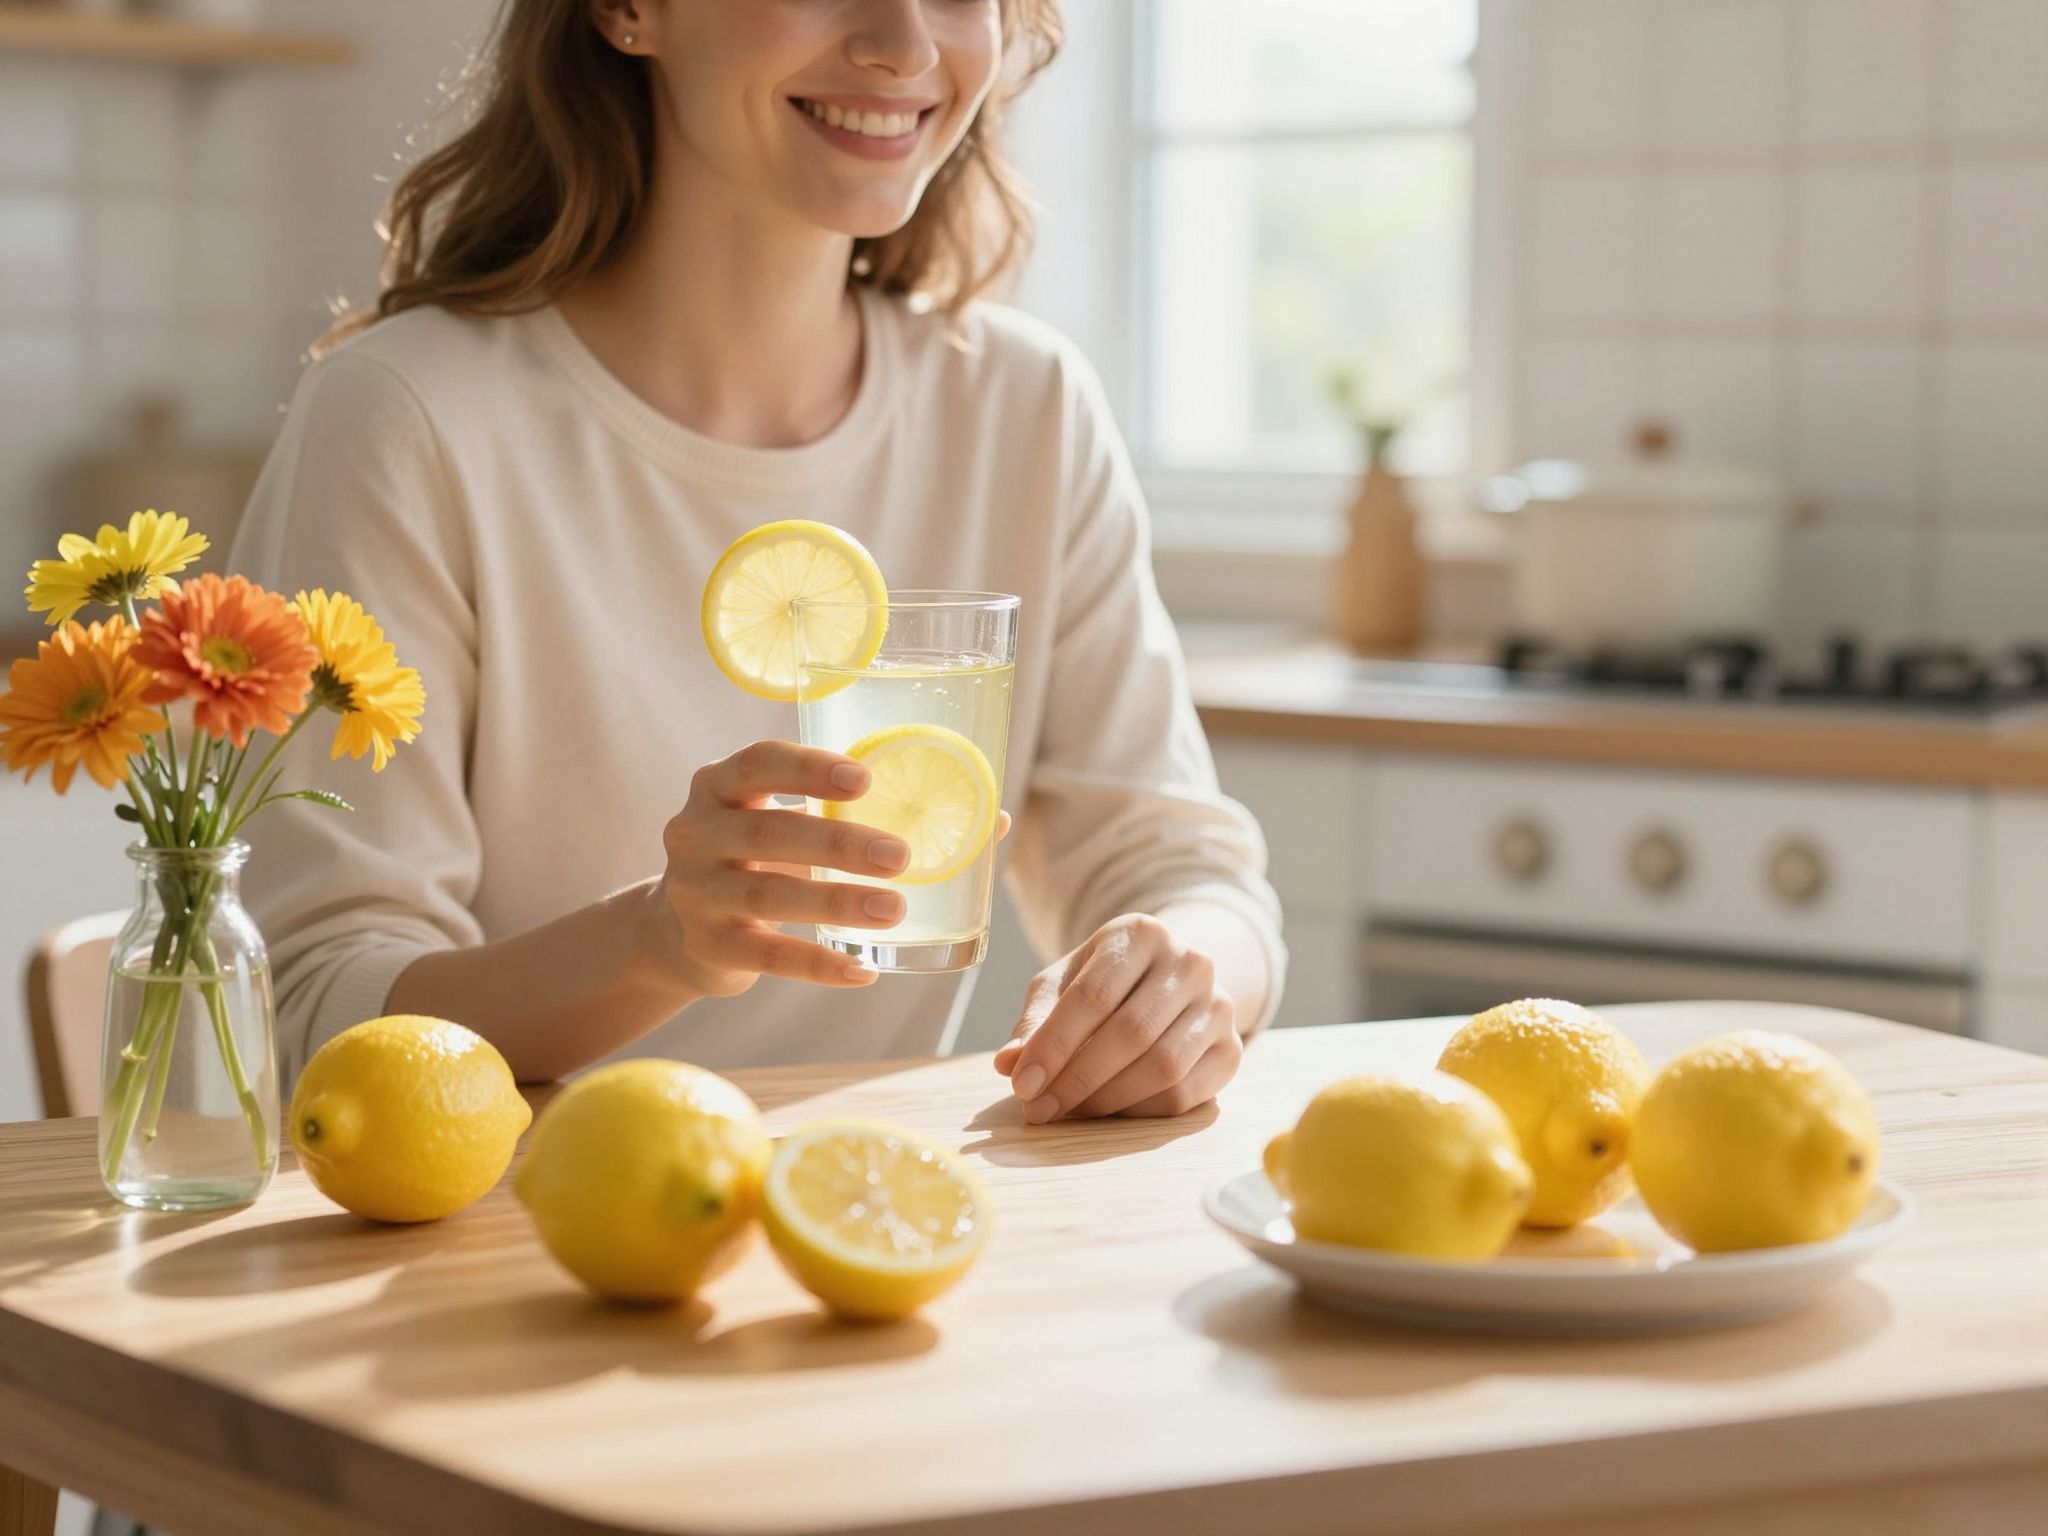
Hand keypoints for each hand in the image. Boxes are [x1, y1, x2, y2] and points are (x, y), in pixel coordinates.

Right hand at [652, 740, 913, 997]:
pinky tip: (862, 970)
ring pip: (769, 895)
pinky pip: (769, 955)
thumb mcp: (758, 817)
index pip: (758, 764)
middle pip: (768, 833)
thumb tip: (909, 811)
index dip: (809, 769)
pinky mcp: (706, 946)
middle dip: (838, 844)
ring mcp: (696, 893)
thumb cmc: (744, 857)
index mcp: (716, 788)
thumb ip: (814, 808)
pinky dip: (818, 964)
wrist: (676, 928)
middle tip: (898, 856)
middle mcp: (695, 835)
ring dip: (837, 903)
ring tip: (893, 908)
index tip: (865, 780)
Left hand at [993, 914, 1242, 1122]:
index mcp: (1141, 934)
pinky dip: (1139, 1111)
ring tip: (1068, 1112)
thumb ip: (1036, 1021)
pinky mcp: (1232, 1048)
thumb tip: (1009, 1064)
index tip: (1022, 1084)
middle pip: (1131, 1033)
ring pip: (1162, 1068)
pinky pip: (1184, 1094)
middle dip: (1077, 1079)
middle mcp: (1190, 963)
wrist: (1171, 981)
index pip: (1094, 995)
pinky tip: (1109, 1112)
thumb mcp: (1064, 984)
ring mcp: (1219, 1005)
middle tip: (1039, 1109)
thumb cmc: (1106, 982)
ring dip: (1107, 1100)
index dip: (1055, 1045)